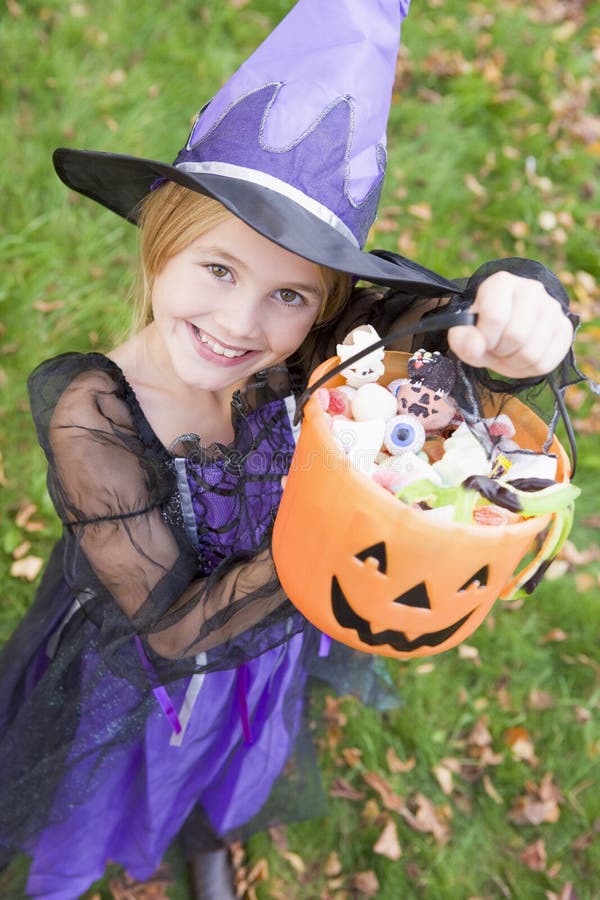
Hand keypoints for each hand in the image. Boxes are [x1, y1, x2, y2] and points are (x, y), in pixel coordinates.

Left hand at [448, 271, 573, 377]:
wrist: (505, 332)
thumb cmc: (483, 330)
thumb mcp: (465, 334)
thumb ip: (462, 340)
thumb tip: (474, 347)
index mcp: (501, 282)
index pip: (496, 316)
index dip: (485, 339)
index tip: (481, 340)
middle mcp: (531, 288)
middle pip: (516, 336)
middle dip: (500, 352)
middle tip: (495, 348)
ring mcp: (552, 307)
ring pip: (532, 353)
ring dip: (514, 363)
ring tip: (508, 353)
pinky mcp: (564, 327)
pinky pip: (547, 362)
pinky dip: (530, 369)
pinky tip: (522, 359)